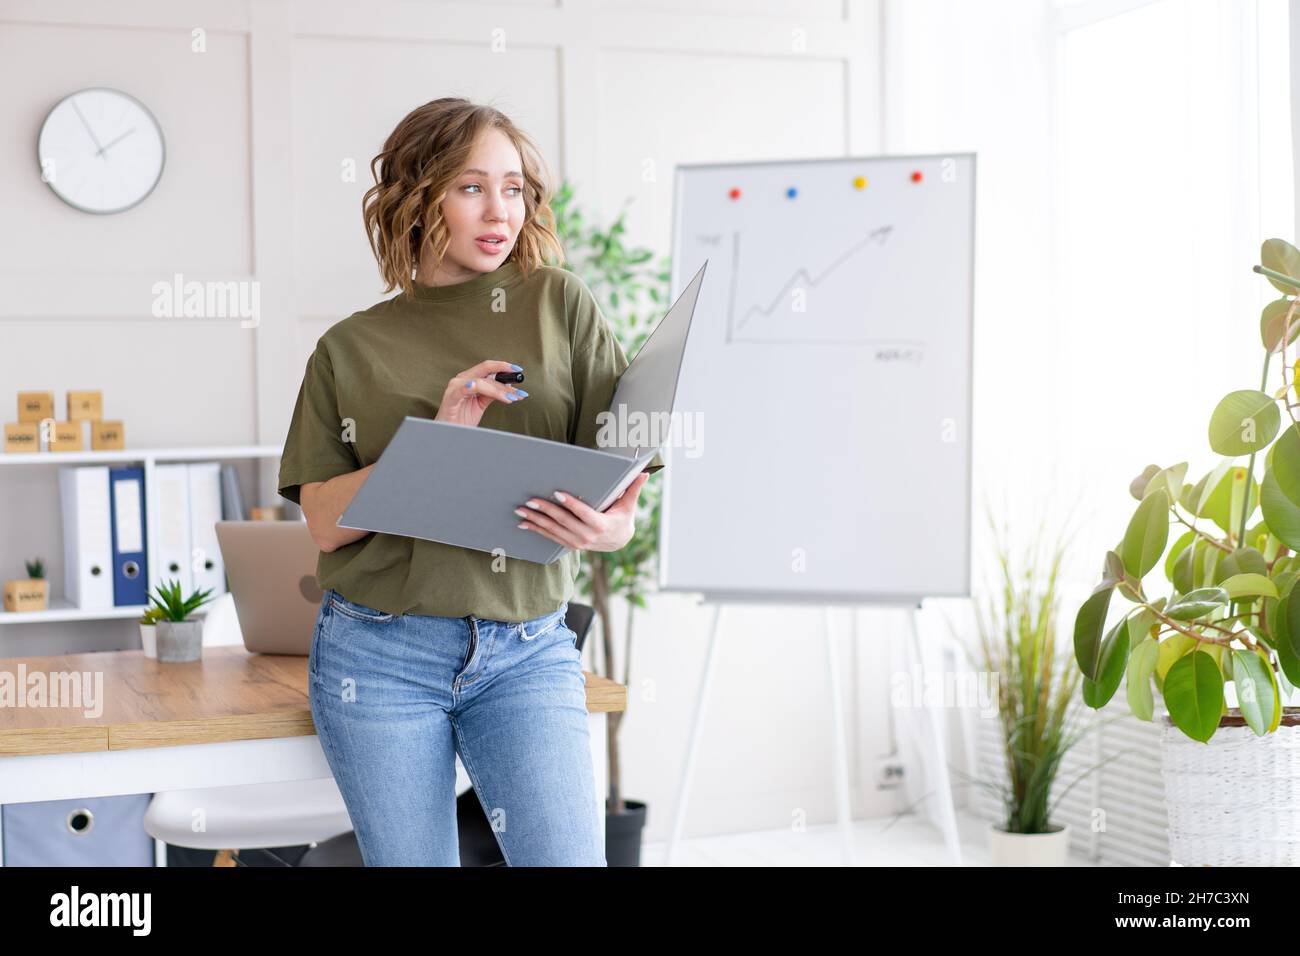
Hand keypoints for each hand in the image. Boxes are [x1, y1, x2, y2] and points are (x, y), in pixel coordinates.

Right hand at [434, 360, 526, 426]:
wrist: (448, 434)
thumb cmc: (462, 418)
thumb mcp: (481, 404)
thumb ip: (492, 393)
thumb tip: (509, 387)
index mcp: (468, 378)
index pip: (488, 367)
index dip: (503, 367)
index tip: (518, 370)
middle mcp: (461, 380)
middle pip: (486, 372)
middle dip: (505, 381)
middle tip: (520, 392)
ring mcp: (455, 388)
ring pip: (479, 382)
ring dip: (497, 390)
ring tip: (510, 398)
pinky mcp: (450, 399)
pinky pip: (461, 391)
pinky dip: (469, 387)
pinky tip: (475, 387)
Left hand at [514, 472, 650, 551]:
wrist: (618, 541)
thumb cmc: (622, 518)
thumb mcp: (628, 505)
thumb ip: (633, 489)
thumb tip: (645, 473)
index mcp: (601, 525)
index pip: (583, 513)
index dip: (570, 504)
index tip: (557, 494)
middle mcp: (588, 536)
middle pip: (564, 521)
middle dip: (545, 510)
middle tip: (530, 500)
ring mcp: (577, 542)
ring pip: (553, 530)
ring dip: (536, 520)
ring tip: (521, 510)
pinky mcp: (569, 544)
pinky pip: (550, 537)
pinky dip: (536, 530)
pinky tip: (524, 523)